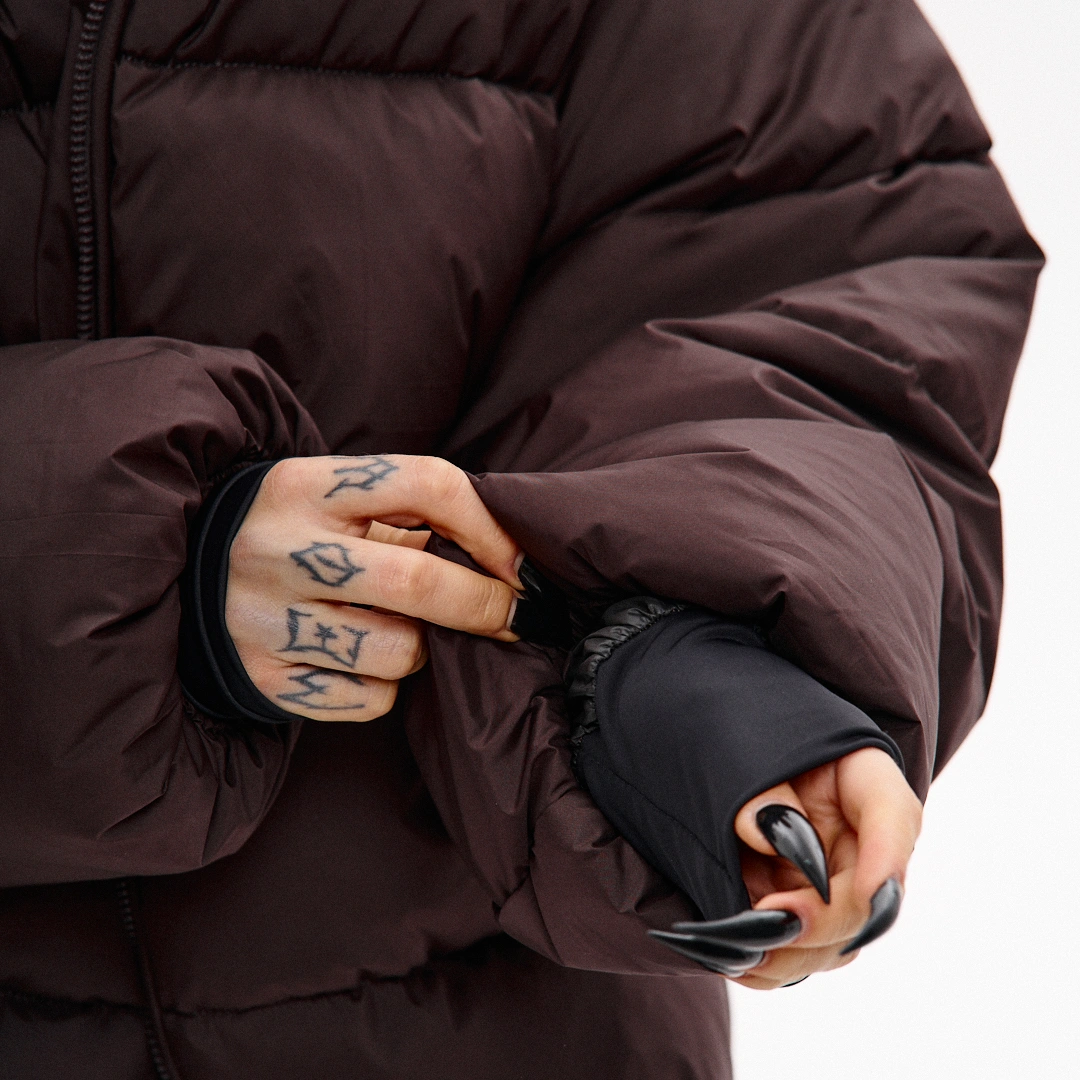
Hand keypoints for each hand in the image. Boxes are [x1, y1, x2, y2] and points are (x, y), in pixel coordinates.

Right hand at [225, 454, 523, 720]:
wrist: (195, 573)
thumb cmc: (306, 532)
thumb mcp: (345, 501)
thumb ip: (418, 518)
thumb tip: (513, 566)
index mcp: (307, 486)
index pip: (426, 484)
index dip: (490, 527)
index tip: (521, 563)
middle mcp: (278, 549)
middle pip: (416, 579)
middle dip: (485, 604)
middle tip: (518, 616)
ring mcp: (264, 618)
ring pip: (398, 651)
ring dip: (427, 648)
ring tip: (408, 630)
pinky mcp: (263, 678)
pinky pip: (368, 699)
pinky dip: (386, 686)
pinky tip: (364, 660)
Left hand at [729, 747, 921, 987]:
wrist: (701, 736)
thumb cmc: (727, 729)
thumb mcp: (740, 744)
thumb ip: (758, 787)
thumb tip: (767, 831)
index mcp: (860, 776)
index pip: (894, 815)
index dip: (887, 859)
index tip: (869, 892)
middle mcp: (857, 835)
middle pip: (866, 897)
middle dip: (822, 922)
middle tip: (768, 919)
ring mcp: (830, 876)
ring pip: (836, 938)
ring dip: (791, 952)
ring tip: (739, 948)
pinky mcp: (797, 906)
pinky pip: (799, 950)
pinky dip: (769, 962)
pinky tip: (733, 958)